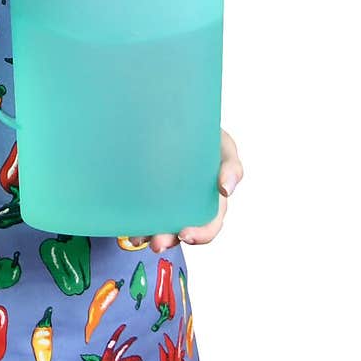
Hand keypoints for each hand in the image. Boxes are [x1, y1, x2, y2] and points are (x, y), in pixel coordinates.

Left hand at [129, 128, 243, 252]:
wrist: (179, 118)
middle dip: (172, 239)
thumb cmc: (208, 135)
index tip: (185, 234)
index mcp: (213, 197)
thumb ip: (231, 167)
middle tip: (158, 242)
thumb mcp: (225, 147)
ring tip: (137, 239)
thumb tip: (226, 189)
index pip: (212, 222)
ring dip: (153, 235)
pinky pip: (148, 211)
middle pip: (185, 229)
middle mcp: (194, 203)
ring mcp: (173, 198)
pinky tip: (130, 227)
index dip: (202, 233)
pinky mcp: (153, 191)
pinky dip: (139, 222)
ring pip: (165, 225)